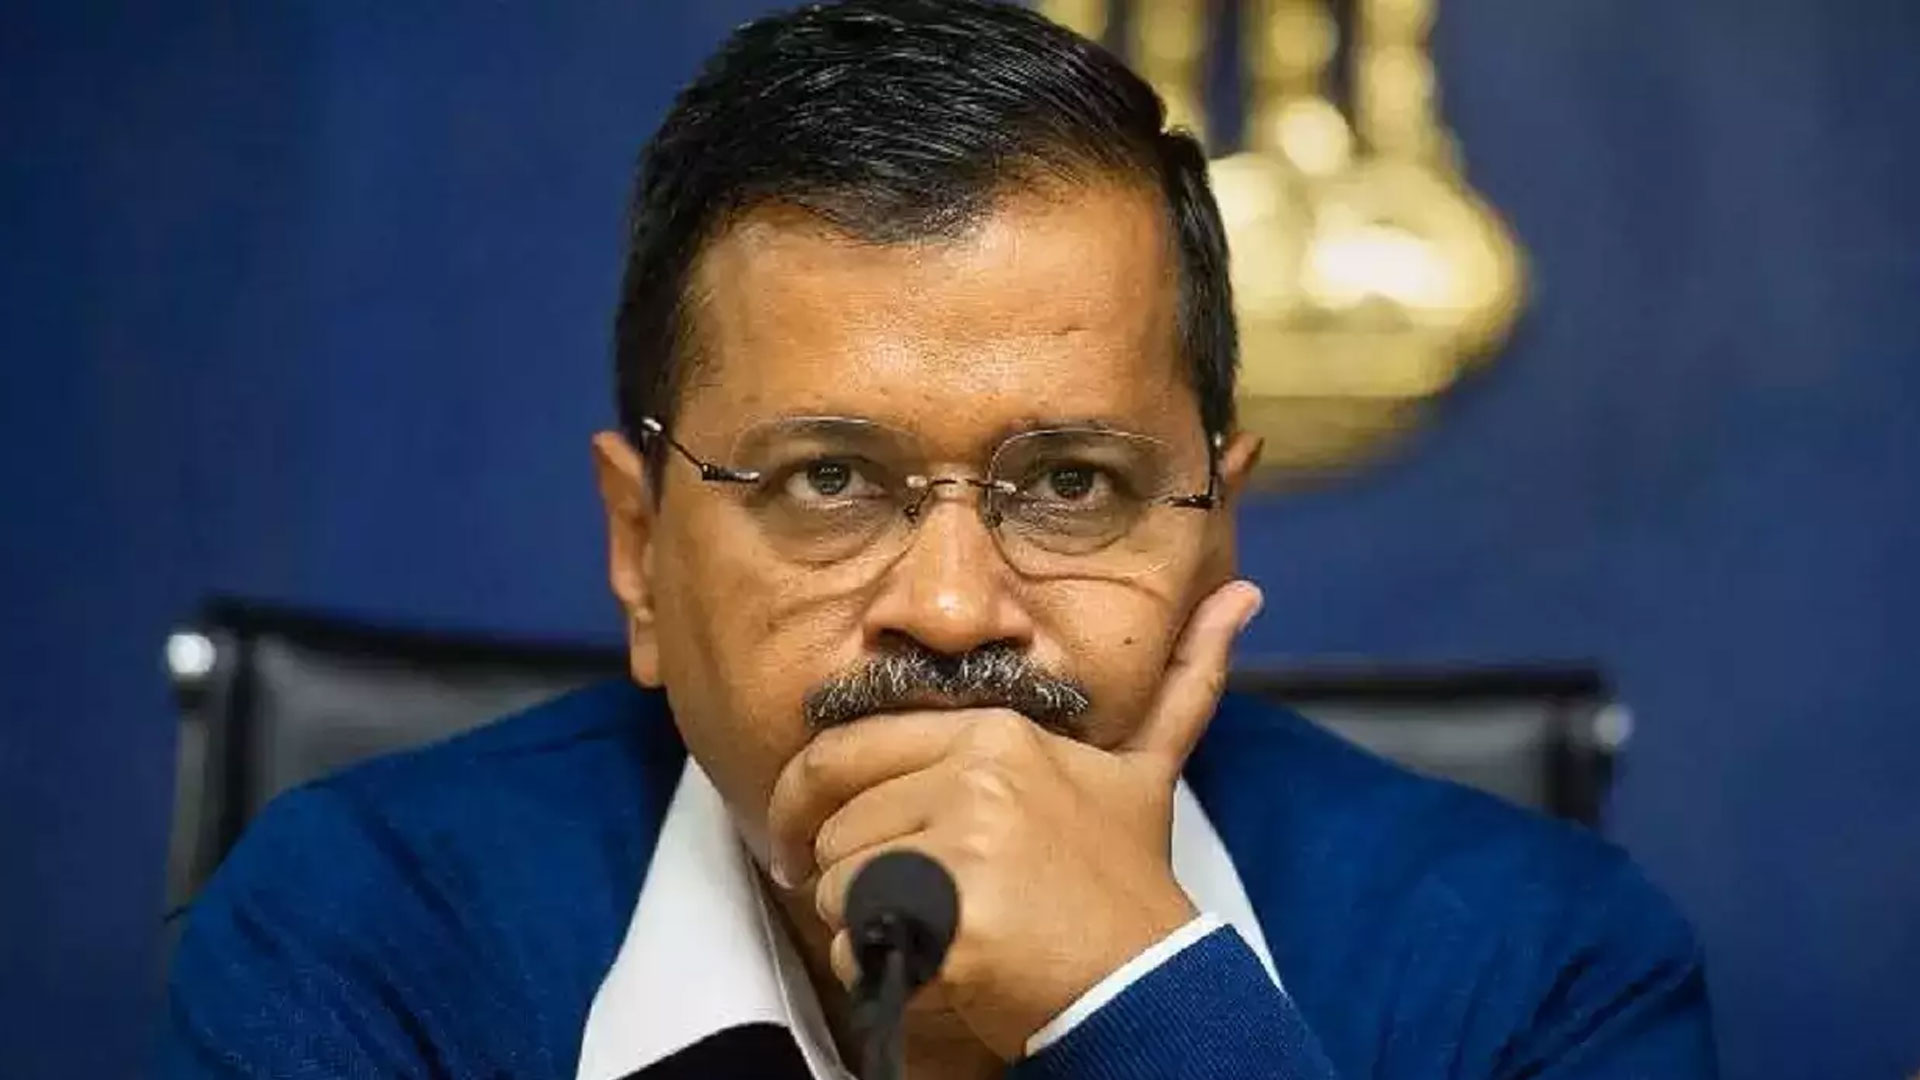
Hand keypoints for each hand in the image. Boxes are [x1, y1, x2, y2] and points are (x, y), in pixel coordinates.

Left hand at [765, 580, 1264, 1059]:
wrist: (1150, 984)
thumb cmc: (1127, 883)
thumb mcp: (1144, 773)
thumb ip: (1181, 685)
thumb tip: (1242, 595)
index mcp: (996, 733)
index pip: (845, 749)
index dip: (805, 799)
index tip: (802, 841)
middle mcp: (976, 775)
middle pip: (836, 823)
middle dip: (848, 871)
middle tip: (888, 901)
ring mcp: (964, 846)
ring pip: (837, 886)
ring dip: (867, 924)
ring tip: (937, 931)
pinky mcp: (952, 921)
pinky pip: (857, 945)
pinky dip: (880, 972)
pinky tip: (942, 968)